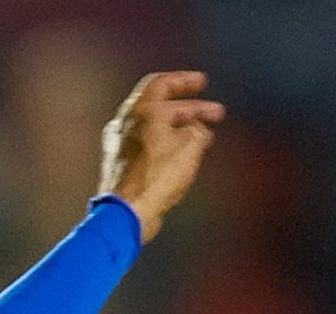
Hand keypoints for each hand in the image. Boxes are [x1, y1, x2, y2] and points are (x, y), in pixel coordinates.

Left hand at [97, 71, 225, 244]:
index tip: (201, 83)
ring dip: (181, 130)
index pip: (162, 83)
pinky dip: (168, 146)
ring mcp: (120, 146)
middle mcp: (126, 124)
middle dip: (191, 110)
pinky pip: (149, 148)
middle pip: (162, 107)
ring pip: (156, 129)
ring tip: (204, 138)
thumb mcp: (190, 146)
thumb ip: (197, 130)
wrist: (127, 211)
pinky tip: (184, 157)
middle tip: (214, 114)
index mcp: (141, 110)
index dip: (185, 80)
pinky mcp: (121, 166)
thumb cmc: (155, 176)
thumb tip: (196, 131)